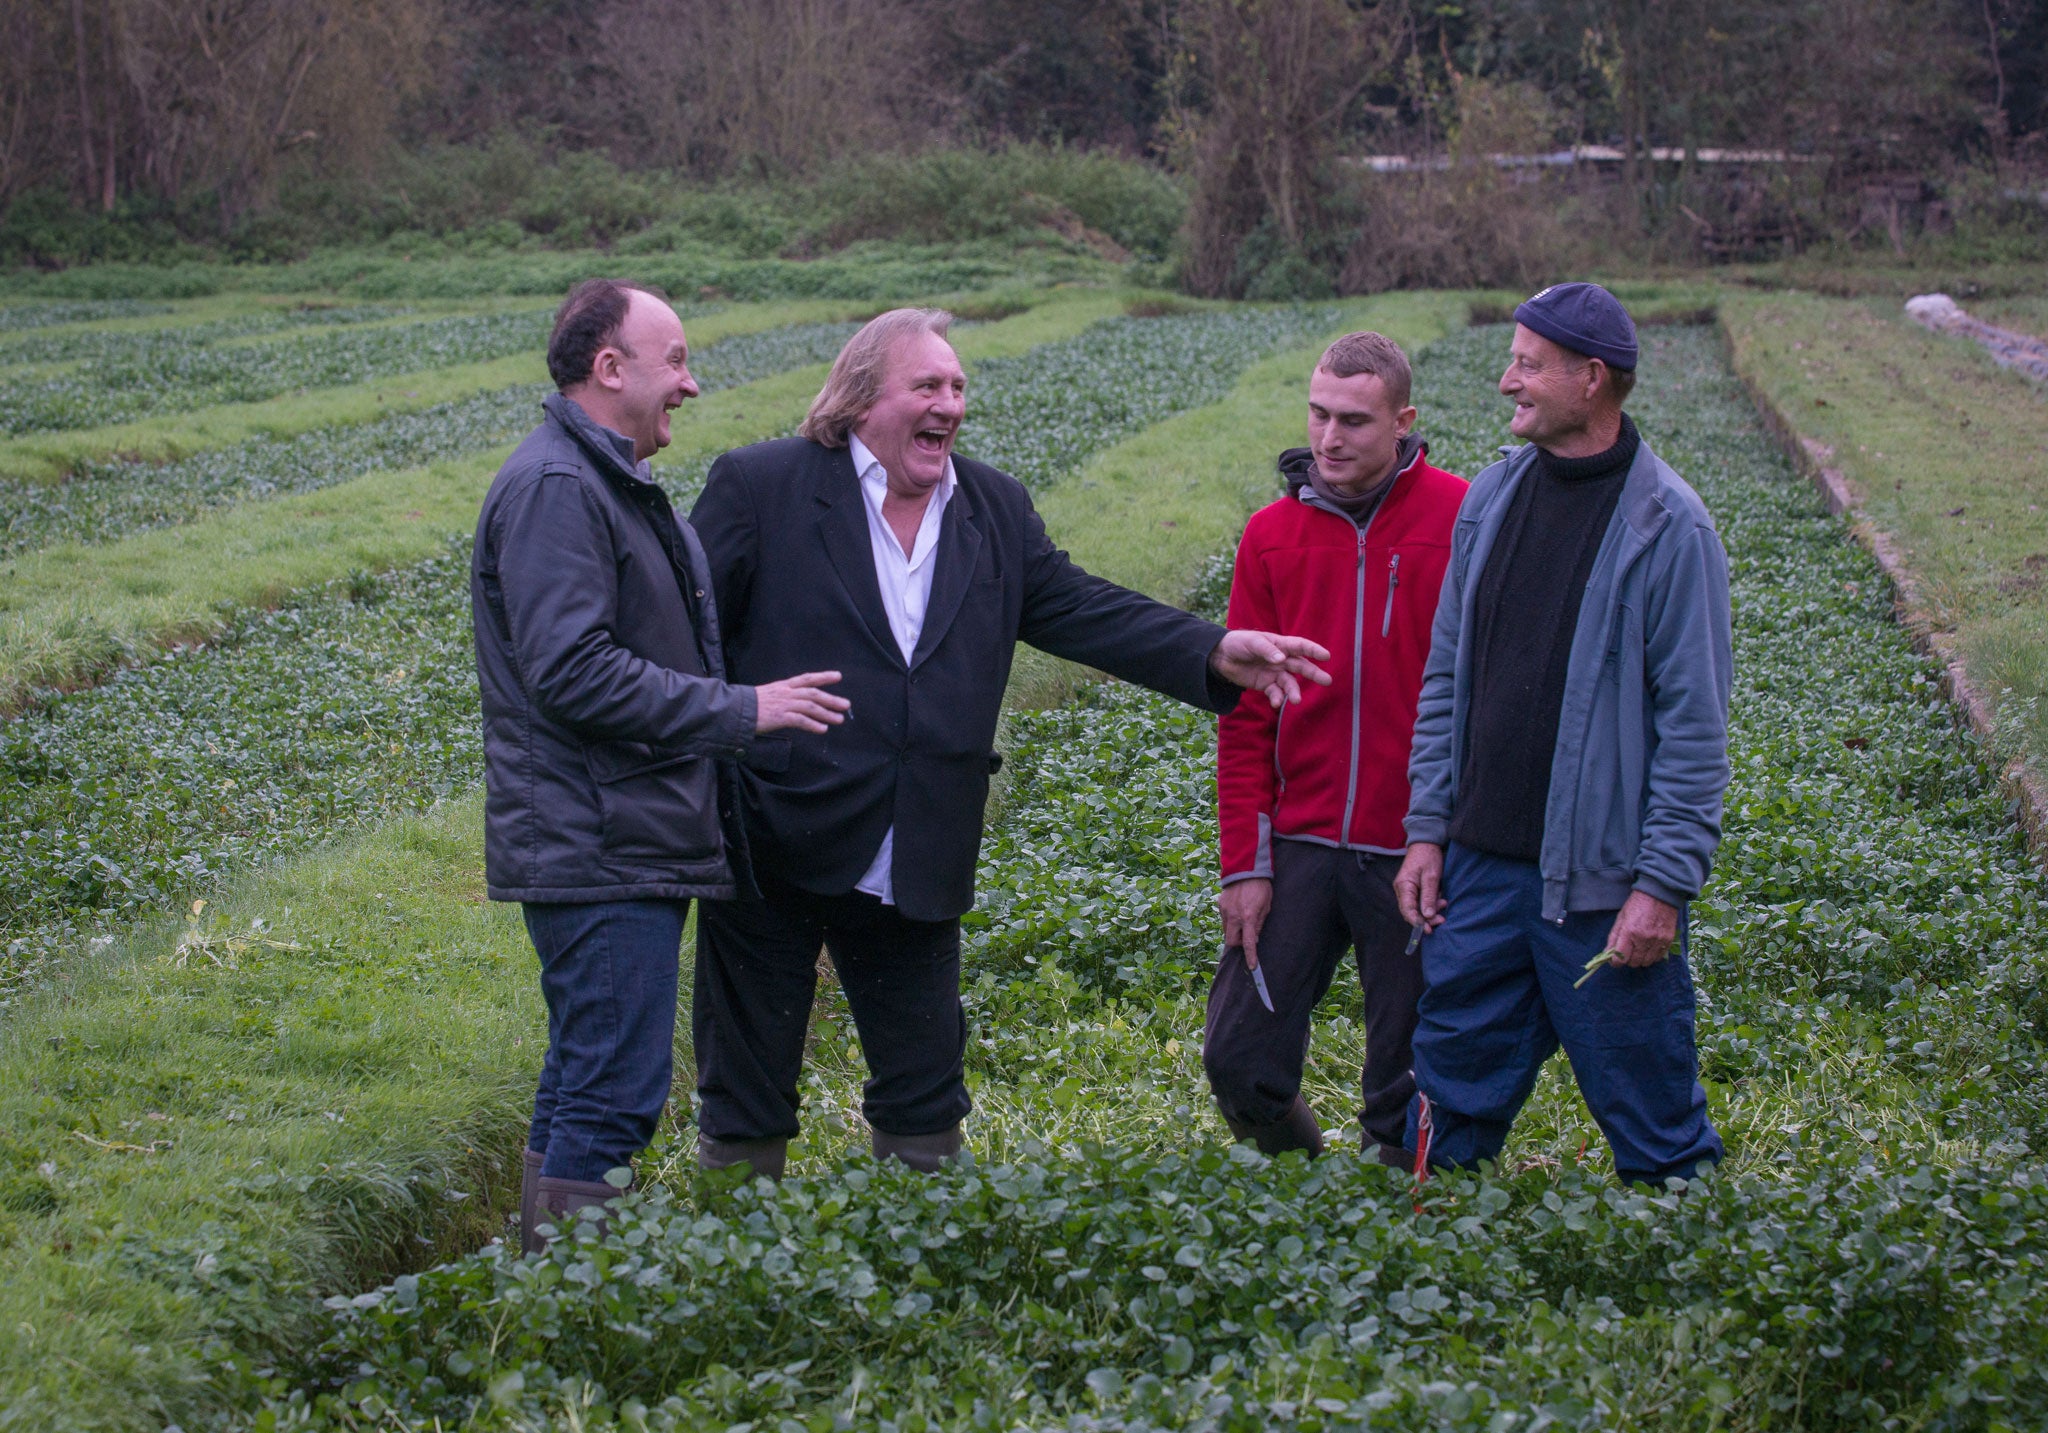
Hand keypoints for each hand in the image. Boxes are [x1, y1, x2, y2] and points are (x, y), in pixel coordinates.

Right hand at [753, 671, 849, 733]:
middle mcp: (786, 693)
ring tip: (839, 719)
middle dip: (831, 698)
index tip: (838, 676)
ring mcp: (783, 704)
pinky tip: (823, 729)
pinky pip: (801, 720)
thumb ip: (782, 697)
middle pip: (813, 693)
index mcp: (783, 686)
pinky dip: (813, 724)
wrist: (733, 710)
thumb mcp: (768, 695)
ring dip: (827, 713)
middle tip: (846, 704)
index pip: (807, 678)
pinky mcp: (779, 717)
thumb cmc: (748, 705)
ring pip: (810, 706)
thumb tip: (795, 703)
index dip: (823, 677)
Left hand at [1209, 630, 1332, 708]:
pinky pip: (1275, 692)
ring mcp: (1274, 673)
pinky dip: (1276, 698)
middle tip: (1327, 681)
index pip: (1300, 646)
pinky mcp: (1265, 685)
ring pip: (1289, 683)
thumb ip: (1267, 650)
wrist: (1221, 657)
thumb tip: (1281, 659)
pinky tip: (1275, 703)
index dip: (1313, 650)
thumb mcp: (1252, 642)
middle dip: (1314, 673)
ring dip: (1293, 691)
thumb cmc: (1239, 643)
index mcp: (1280, 644)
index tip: (1326, 656)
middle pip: (1301, 666)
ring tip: (1296, 700)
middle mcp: (1281, 659)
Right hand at [1219, 878, 1272, 968]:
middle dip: (1238, 943)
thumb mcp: (1266, 906)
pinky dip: (1230, 920)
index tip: (1253, 966)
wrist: (1246, 868)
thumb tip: (1254, 939)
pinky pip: (1224, 919)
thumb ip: (1259, 924)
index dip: (1250, 956)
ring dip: (1234, 931)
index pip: (1248, 943)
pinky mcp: (1220, 904)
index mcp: (1248, 917)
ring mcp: (1224, 910)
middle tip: (1246, 937)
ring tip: (1243, 920)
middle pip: (1231, 941)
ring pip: (1226, 930)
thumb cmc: (1261, 887)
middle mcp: (1234, 915)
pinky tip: (1237, 910)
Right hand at [1394, 843, 1446, 929]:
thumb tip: (1427, 916)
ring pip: (1416, 908)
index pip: (1407, 910)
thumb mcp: (1432, 877)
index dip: (1417, 922)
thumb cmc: (1428, 856)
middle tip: (1442, 920)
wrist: (1426, 842)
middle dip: (1426, 918)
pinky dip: (1430, 903)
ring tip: (1443, 904)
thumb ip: (1429, 896)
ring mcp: (1406, 889)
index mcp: (1403, 886)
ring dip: (1430, 910)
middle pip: (1411, 912)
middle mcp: (1402, 890)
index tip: (1429, 930)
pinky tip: (1440, 900)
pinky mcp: (1413, 888)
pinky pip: (1420, 901)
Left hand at [1605, 891, 1677, 967]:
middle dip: (1628, 960)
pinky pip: (1658, 957)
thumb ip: (1614, 937)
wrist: (1659, 895)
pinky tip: (1649, 947)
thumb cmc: (1637, 905)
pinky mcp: (1668, 940)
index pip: (1620, 958)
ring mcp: (1657, 940)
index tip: (1614, 960)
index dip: (1615, 962)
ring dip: (1640, 959)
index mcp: (1629, 931)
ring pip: (1646, 962)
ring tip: (1639, 949)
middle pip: (1634, 963)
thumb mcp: (1621, 918)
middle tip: (1627, 952)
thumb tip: (1607, 954)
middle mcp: (1643, 938)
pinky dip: (1652, 956)